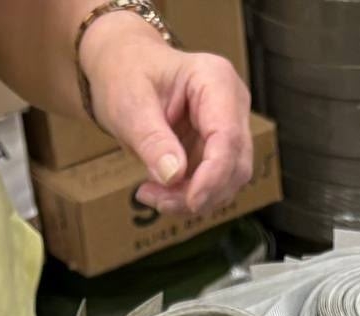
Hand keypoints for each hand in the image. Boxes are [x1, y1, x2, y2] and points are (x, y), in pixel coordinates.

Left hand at [80, 12, 252, 217]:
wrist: (124, 68)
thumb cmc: (126, 74)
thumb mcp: (130, 104)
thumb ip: (152, 140)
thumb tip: (173, 175)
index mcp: (216, 80)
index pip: (228, 137)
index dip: (213, 176)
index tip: (191, 202)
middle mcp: (231, 104)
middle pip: (234, 164)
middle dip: (200, 192)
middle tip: (157, 200)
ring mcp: (228, 128)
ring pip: (227, 181)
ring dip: (192, 199)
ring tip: (151, 194)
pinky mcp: (217, 149)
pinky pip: (213, 184)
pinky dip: (187, 196)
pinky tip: (159, 191)